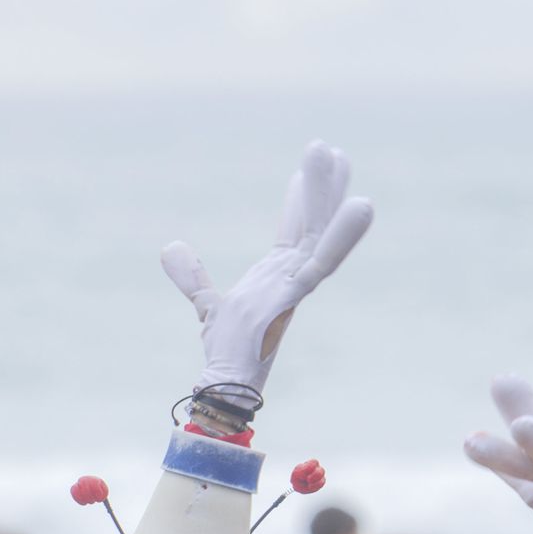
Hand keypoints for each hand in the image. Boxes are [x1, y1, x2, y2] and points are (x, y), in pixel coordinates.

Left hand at [162, 141, 372, 411]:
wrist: (227, 383)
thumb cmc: (226, 349)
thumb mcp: (207, 303)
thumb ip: (192, 275)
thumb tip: (169, 247)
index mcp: (275, 275)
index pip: (291, 229)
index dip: (297, 199)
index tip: (303, 169)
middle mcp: (290, 276)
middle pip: (310, 223)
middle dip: (321, 188)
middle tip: (332, 150)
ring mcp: (295, 283)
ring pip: (316, 231)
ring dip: (326, 195)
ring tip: (338, 155)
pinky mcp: (294, 293)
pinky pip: (321, 260)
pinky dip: (342, 234)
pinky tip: (363, 206)